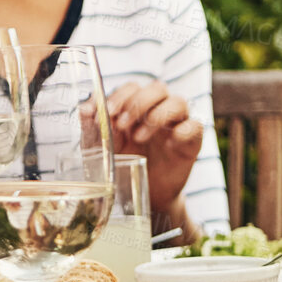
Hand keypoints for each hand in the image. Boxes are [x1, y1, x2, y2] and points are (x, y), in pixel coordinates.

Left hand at [106, 80, 204, 212]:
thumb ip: (94, 128)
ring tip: (139, 137)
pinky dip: (184, 130)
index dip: (121, 96)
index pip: (133, 87)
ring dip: (158, 114)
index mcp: (137, 108)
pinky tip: (170, 142)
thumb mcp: (103, 147)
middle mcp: (159, 111)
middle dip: (138, 102)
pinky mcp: (192, 142)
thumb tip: (85, 108)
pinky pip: (196, 126)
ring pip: (179, 101)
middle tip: (122, 124)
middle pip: (158, 88)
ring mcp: (177, 125)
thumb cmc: (123, 166)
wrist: (143, 195)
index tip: (109, 113)